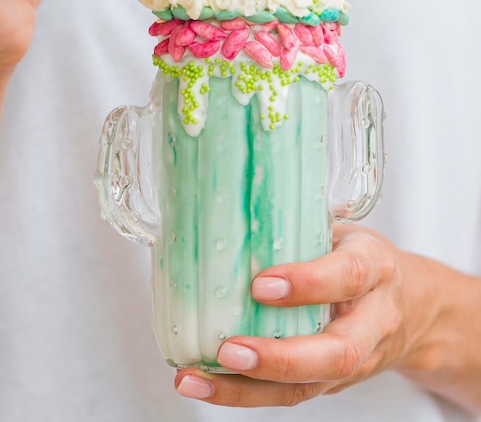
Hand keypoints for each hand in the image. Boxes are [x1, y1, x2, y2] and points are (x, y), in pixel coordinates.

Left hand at [174, 224, 433, 406]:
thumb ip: (301, 227)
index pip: (348, 277)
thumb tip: (230, 213)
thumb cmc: (363, 259)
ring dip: (247, 389)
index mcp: (375, 268)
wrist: (413, 307)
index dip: (307, 283)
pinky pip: (291, 395)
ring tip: (196, 378)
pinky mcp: (333, 381)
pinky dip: (243, 394)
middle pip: (338, 353)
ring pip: (309, 385)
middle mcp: (371, 321)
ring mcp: (356, 359)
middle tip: (228, 350)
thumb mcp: (343, 232)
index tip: (261, 284)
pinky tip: (204, 384)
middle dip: (281, 357)